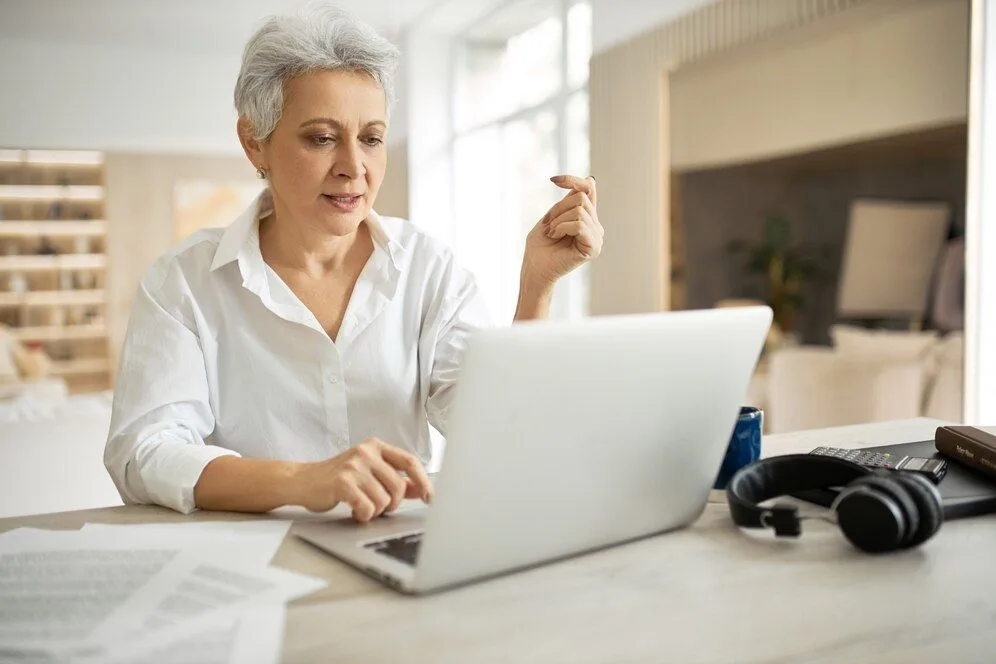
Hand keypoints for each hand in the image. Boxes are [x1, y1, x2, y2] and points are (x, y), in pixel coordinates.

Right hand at [293, 439, 432, 521]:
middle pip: (398, 486)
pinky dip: (364, 515)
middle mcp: (366, 452)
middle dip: (392, 504)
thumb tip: (420, 489)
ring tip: (362, 506)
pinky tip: (355, 511)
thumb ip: (394, 479)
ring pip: (384, 500)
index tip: (430, 498)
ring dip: (376, 511)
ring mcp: (354, 466)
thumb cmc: (339, 478)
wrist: (304, 481)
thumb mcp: (369, 472)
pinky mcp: (342, 482)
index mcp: (376, 446)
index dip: (423, 481)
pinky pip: (367, 507)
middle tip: (379, 507)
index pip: (410, 462)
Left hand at [521, 175, 602, 288]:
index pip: (588, 189)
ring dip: (558, 220)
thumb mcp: (554, 216)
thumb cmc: (540, 246)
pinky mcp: (593, 248)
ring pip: (580, 210)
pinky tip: (555, 236)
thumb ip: (570, 201)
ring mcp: (596, 237)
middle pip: (581, 198)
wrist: (535, 269)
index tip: (553, 180)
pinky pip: (580, 225)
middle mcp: (595, 226)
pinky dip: (562, 227)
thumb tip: (591, 180)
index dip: (572, 180)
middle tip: (547, 225)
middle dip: (558, 209)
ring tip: (551, 233)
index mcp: (587, 218)